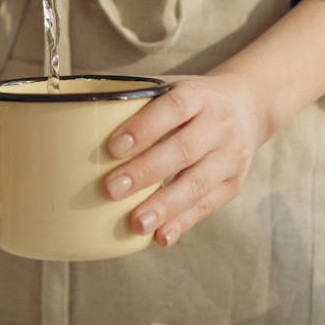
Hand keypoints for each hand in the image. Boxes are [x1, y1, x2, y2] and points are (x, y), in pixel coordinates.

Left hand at [103, 73, 267, 246]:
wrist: (247, 106)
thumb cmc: (191, 101)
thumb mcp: (171, 88)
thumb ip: (136, 102)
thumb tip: (77, 122)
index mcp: (198, 94)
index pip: (172, 108)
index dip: (143, 128)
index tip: (112, 148)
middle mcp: (219, 124)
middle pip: (182, 149)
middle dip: (145, 171)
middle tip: (110, 189)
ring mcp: (230, 156)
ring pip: (197, 183)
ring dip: (164, 206)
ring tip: (135, 223)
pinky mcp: (234, 183)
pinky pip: (207, 206)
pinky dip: (182, 222)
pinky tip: (160, 236)